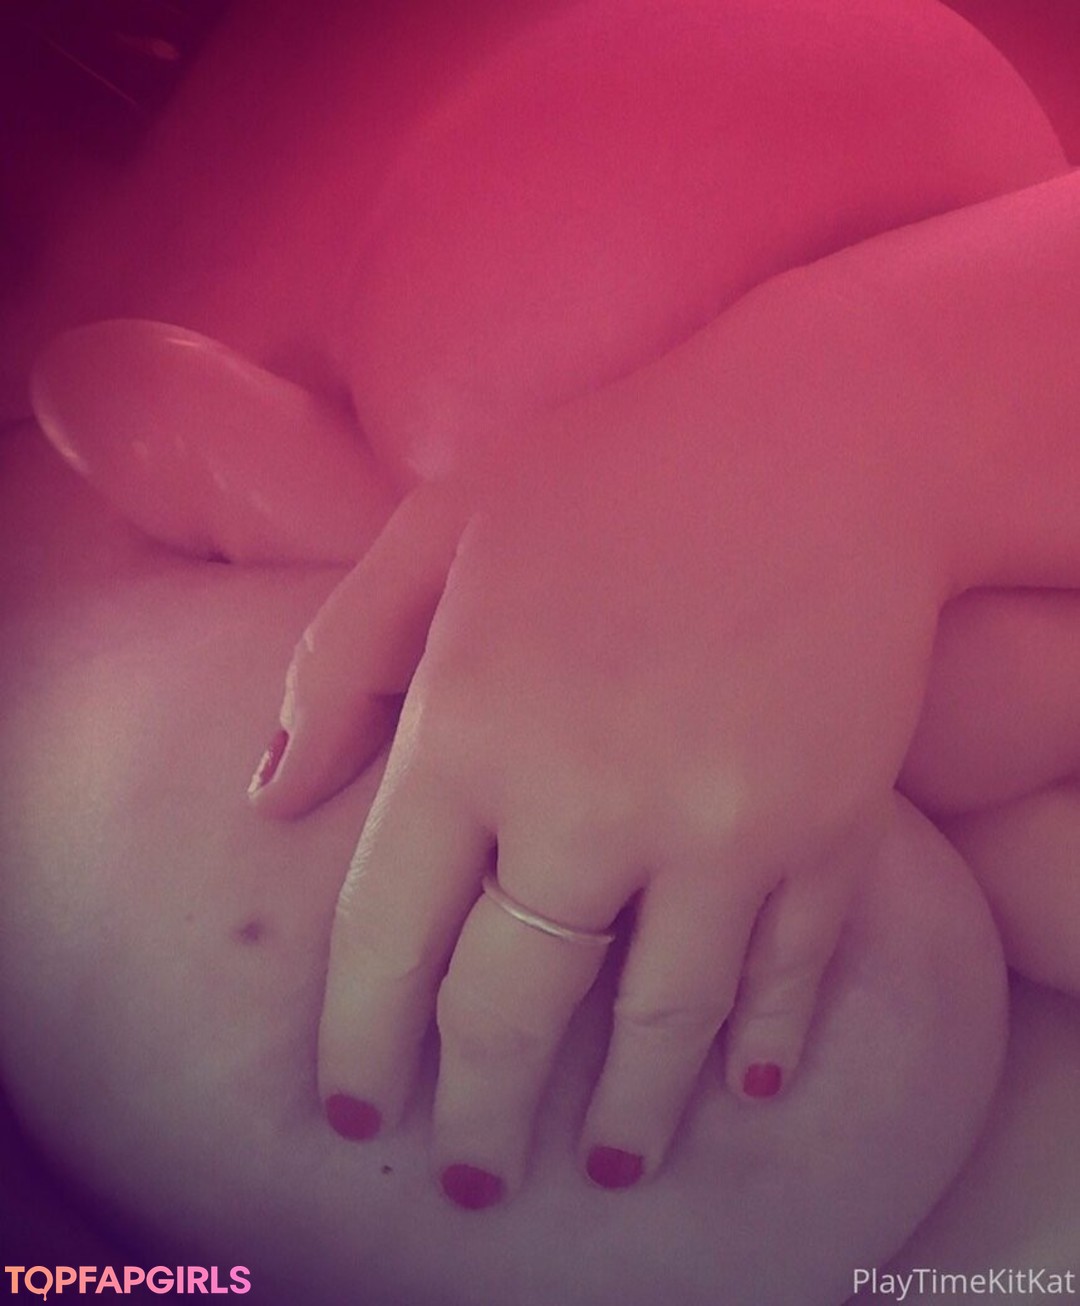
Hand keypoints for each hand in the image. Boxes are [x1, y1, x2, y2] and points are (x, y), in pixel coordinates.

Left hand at [253, 282, 948, 1204]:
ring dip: (627, 1117)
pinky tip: (741, 1087)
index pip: (389, 939)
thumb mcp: (434, 531)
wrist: (819, 438)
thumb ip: (337, 669)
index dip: (362, 1041)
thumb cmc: (609, 470)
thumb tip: (273, 800)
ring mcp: (724, 826)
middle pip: (512, 1014)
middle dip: (479, 1117)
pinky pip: (787, 973)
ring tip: (604, 1165)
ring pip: (659, 1025)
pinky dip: (763, 1043)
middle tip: (467, 1178)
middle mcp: (590, 803)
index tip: (356, 1109)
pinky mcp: (827, 827)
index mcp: (471, 730)